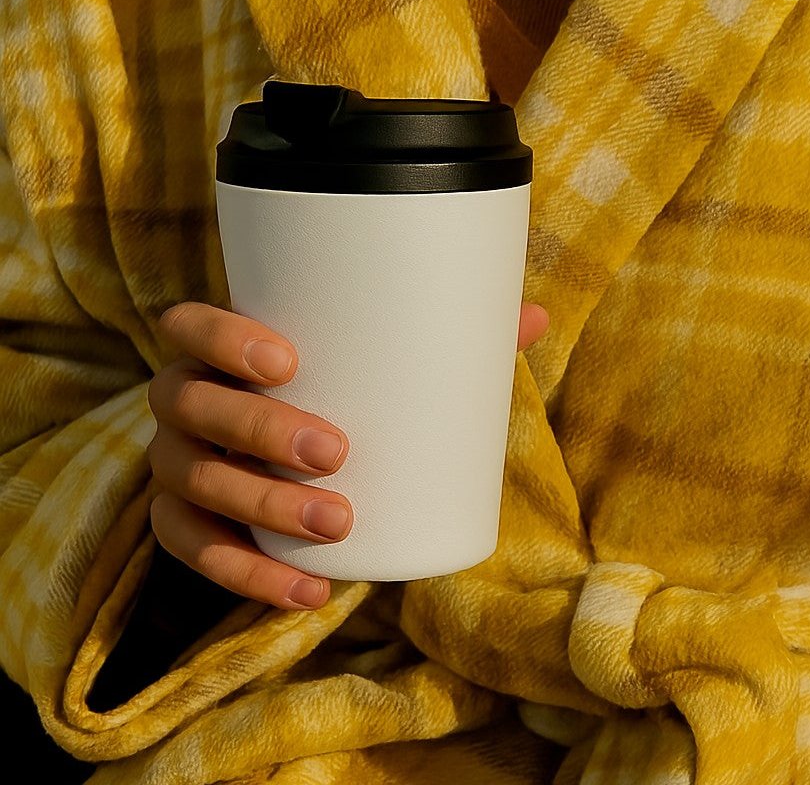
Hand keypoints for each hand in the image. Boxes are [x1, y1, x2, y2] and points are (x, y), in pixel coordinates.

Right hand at [146, 300, 549, 609]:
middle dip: (260, 430)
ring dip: (260, 508)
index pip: (190, 325)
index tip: (290, 361)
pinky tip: (307, 590)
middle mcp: (184, 400)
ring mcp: (176, 463)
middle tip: (337, 451)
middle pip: (191, 406)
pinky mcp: (183, 521)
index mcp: (221, 348)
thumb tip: (536, 316)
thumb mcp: (381, 362)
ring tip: (337, 525)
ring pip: (190, 483)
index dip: (224, 338)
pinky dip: (245, 574)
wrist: (288, 452)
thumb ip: (448, 336)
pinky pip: (191, 550)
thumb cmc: (341, 388)